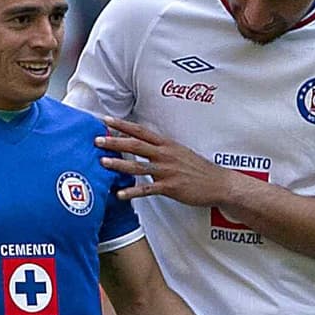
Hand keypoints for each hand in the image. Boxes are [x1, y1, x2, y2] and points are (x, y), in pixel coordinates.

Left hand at [97, 116, 230, 205]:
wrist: (218, 183)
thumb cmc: (197, 169)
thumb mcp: (179, 153)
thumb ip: (160, 150)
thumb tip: (142, 148)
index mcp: (167, 144)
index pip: (141, 131)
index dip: (123, 125)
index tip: (106, 120)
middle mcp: (165, 154)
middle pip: (136, 145)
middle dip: (115, 141)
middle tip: (97, 139)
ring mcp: (167, 170)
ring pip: (139, 166)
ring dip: (119, 164)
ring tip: (102, 163)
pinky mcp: (170, 187)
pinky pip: (148, 190)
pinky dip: (133, 192)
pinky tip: (120, 194)